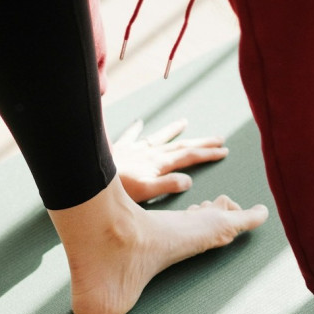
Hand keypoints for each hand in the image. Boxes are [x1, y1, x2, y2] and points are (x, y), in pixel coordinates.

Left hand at [112, 118, 228, 202]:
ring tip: (184, 122)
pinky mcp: (120, 150)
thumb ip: (168, 185)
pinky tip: (139, 122)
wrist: (90, 177)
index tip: (224, 150)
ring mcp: (135, 149)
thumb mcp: (146, 192)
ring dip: (173, 130)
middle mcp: (149, 153)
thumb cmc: (117, 190)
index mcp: (158, 164)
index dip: (207, 153)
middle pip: (180, 145)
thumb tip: (188, 181)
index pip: (188, 156)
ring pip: (158, 137)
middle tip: (218, 138)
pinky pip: (130, 136)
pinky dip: (136, 129)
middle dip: (200, 142)